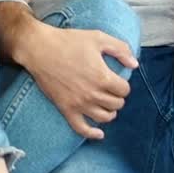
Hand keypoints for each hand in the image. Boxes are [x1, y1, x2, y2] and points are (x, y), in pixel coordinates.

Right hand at [21, 25, 138, 139]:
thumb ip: (120, 49)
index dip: (123, 85)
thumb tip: (134, 65)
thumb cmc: (68, 41)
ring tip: (106, 105)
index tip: (116, 79)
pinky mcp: (66, 108)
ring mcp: (79, 103)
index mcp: (103, 77)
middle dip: (117, 97)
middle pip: (116, 105)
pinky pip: (81, 128)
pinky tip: (99, 134)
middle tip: (110, 90)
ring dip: (109, 112)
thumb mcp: (98, 37)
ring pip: (104, 118)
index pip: (124, 90)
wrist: (39, 48)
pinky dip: (92, 134)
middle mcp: (93, 94)